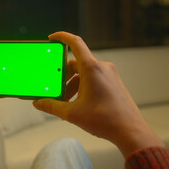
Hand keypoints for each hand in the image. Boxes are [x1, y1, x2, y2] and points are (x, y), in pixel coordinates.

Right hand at [33, 32, 163, 157]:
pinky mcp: (113, 83)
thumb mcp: (72, 113)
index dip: (62, 37)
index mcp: (91, 68)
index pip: (75, 43)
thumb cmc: (105, 120)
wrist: (130, 131)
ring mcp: (109, 75)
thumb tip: (38, 103)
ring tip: (65, 101)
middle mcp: (102, 67)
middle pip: (76, 63)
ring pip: (84, 73)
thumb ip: (52, 106)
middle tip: (53, 88)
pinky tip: (77, 103)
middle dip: (62, 75)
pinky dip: (82, 86)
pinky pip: (93, 78)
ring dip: (72, 84)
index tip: (51, 38)